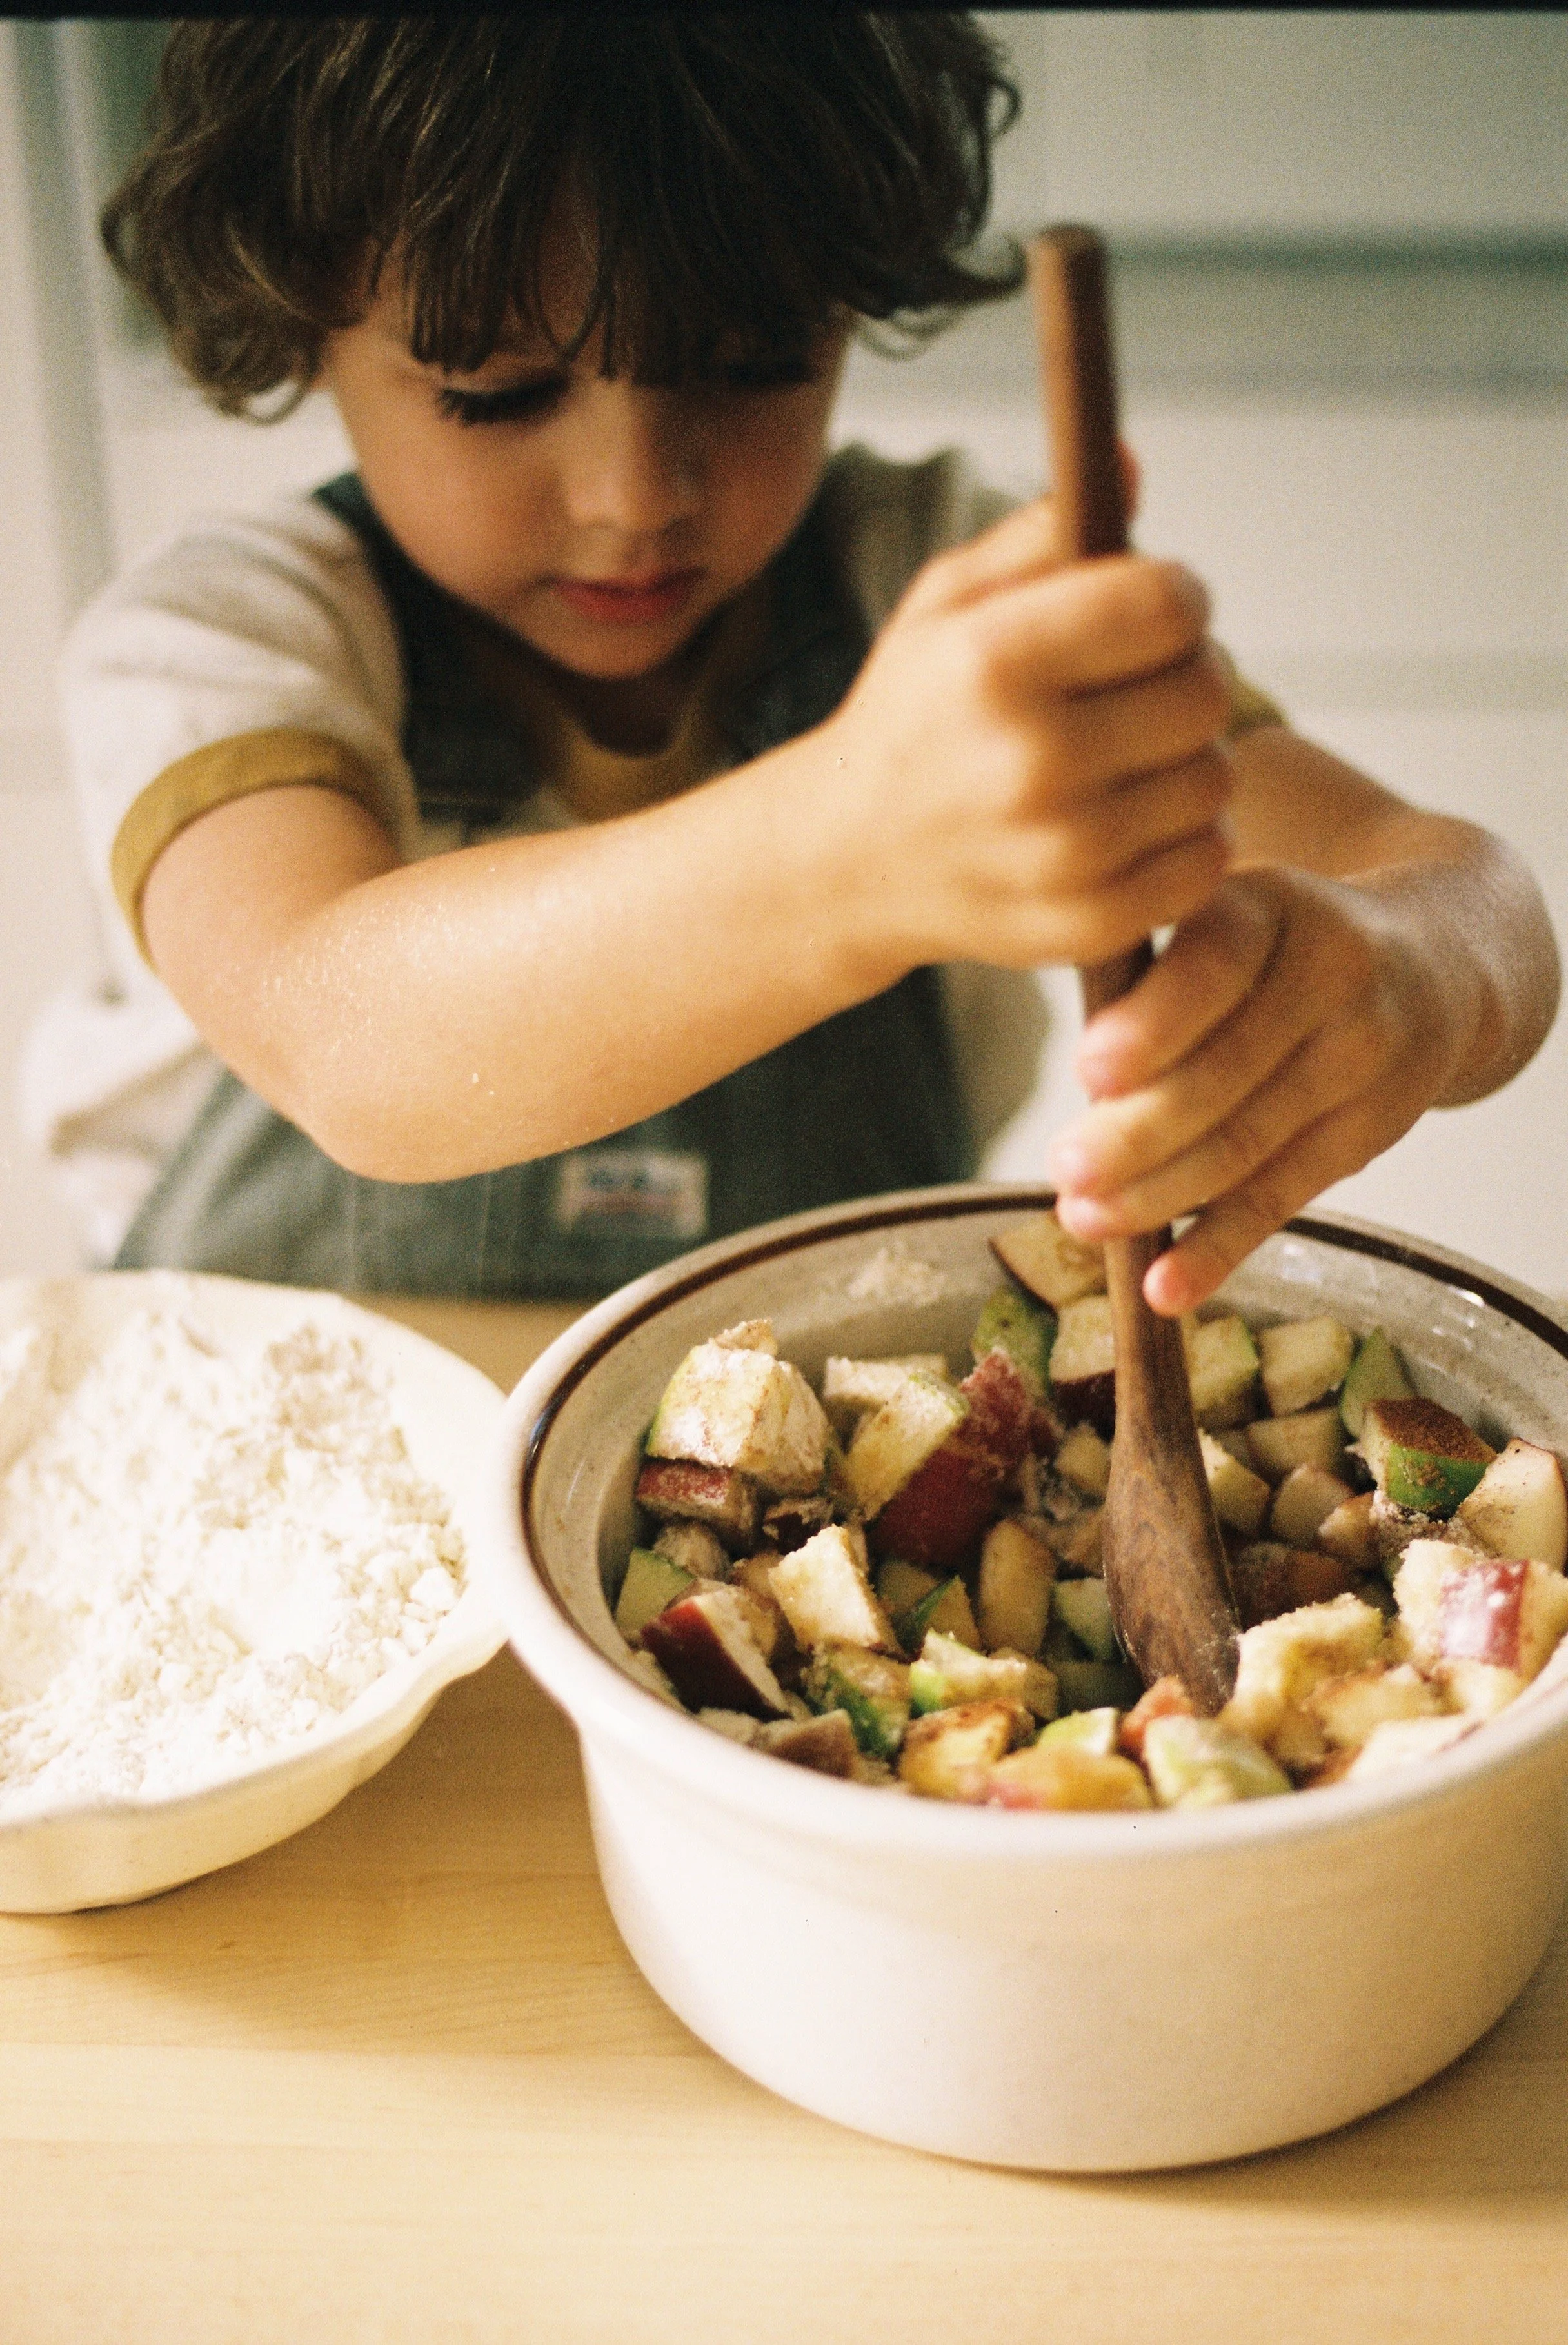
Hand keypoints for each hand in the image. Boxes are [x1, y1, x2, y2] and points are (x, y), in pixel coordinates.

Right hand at [820, 497, 1234, 982]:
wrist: (847, 864)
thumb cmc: (912, 719)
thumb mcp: (946, 604)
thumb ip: (1041, 535)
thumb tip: (1131, 464)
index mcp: (993, 662)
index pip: (1167, 604)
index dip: (1177, 595)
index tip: (1153, 608)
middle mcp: (1030, 761)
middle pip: (1205, 691)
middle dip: (1183, 676)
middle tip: (1138, 686)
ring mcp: (1063, 853)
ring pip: (1213, 778)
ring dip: (1183, 761)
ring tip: (1122, 759)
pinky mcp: (1089, 922)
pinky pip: (1205, 861)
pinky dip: (1181, 839)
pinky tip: (1125, 823)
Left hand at [1045, 867, 1467, 1314]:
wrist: (1428, 972)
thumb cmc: (1276, 948)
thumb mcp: (1227, 917)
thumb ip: (1155, 970)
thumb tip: (1080, 1070)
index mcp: (1277, 910)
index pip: (1216, 968)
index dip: (1154, 1024)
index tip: (1088, 1071)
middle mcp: (1332, 981)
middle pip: (1226, 1074)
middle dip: (1137, 1132)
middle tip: (1063, 1169)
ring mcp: (1360, 1063)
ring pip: (1247, 1146)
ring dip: (1158, 1196)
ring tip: (1083, 1220)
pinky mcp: (1367, 1135)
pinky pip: (1281, 1199)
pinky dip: (1217, 1250)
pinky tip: (1163, 1290)